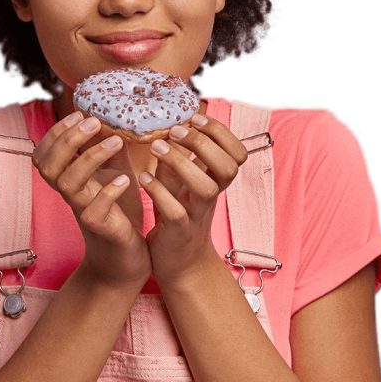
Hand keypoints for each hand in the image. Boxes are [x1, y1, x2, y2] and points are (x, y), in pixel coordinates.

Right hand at [33, 112, 151, 290]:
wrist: (128, 256)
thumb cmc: (120, 211)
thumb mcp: (116, 172)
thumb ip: (111, 147)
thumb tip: (112, 115)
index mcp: (70, 180)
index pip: (44, 155)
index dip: (55, 133)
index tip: (77, 114)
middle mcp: (72, 195)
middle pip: (49, 166)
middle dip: (68, 140)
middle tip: (94, 122)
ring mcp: (83, 212)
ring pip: (68, 184)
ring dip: (90, 158)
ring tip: (116, 141)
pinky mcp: (101, 229)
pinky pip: (94, 210)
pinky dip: (108, 192)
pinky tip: (125, 180)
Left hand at [139, 113, 247, 287]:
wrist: (180, 262)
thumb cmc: (178, 214)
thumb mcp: (181, 182)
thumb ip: (179, 157)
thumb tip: (169, 123)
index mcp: (215, 181)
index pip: (236, 153)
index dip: (221, 133)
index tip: (195, 118)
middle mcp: (211, 197)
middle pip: (227, 167)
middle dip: (203, 143)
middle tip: (176, 131)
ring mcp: (197, 215)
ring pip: (205, 188)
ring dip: (182, 164)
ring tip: (156, 148)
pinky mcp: (178, 232)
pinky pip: (175, 211)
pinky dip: (159, 192)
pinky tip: (143, 178)